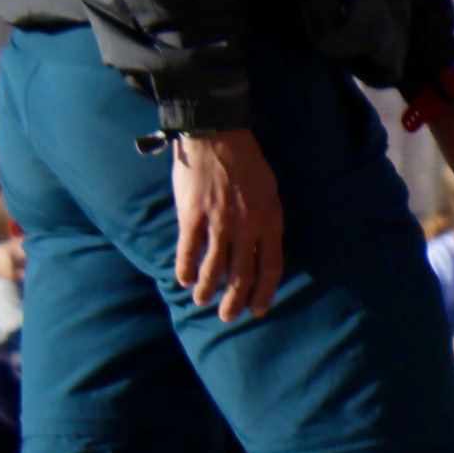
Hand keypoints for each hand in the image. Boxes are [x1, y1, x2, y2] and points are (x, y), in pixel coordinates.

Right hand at [170, 128, 283, 321]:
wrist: (218, 135)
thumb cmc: (246, 163)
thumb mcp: (269, 192)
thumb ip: (266, 222)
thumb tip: (261, 251)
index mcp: (270, 220)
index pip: (271, 267)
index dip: (264, 292)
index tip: (258, 310)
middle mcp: (247, 225)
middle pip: (242, 274)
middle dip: (234, 300)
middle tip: (228, 317)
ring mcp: (219, 221)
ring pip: (213, 267)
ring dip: (206, 289)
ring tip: (200, 301)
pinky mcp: (192, 215)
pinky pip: (188, 250)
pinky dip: (184, 268)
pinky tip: (182, 279)